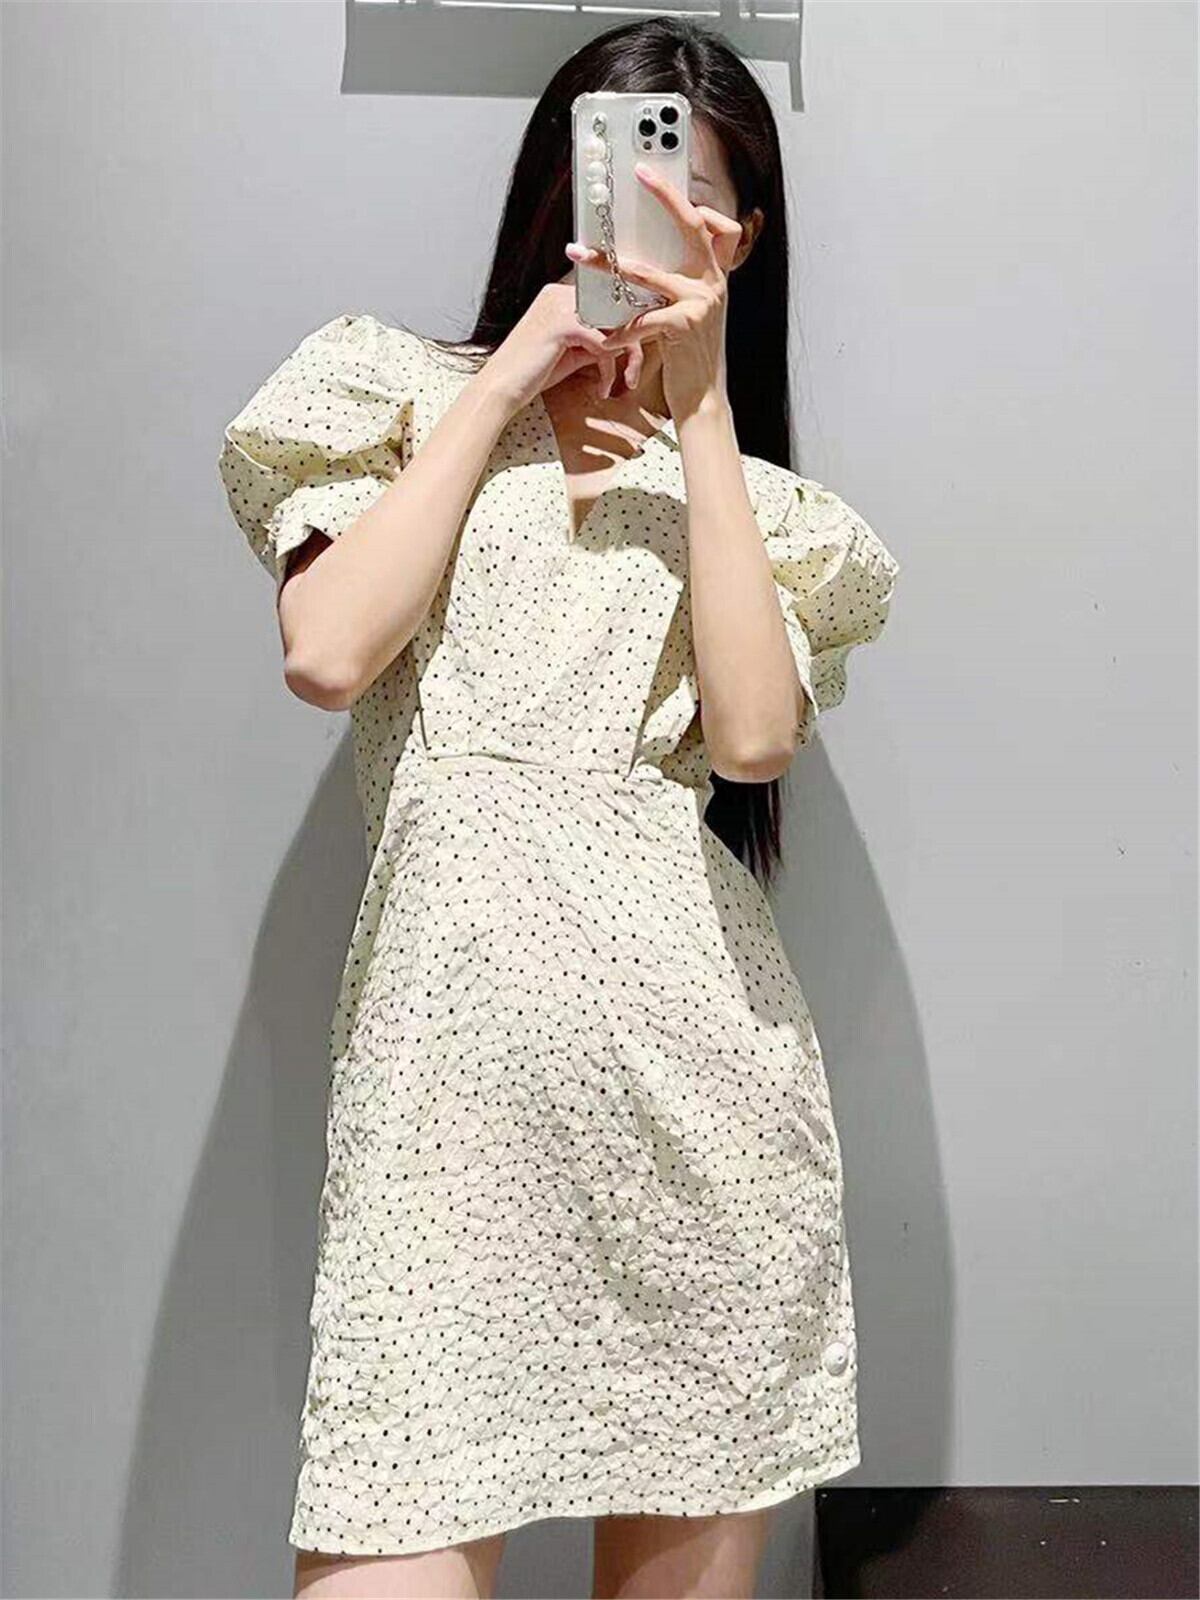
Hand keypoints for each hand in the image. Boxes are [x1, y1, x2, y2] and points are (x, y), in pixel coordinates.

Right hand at [480, 276, 647, 413]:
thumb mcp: (570, 353)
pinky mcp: (562, 325)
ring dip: (626, 357)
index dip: (625, 331)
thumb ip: (594, 341)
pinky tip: (602, 388)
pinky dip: (608, 369)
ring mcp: (560, 306)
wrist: (500, 389)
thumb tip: (623, 342)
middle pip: (614, 311)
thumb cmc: (530, 375)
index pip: (605, 304)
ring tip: (623, 382)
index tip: (631, 358)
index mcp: (558, 296)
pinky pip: (603, 343)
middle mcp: (559, 294)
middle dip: (632, 343)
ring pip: (614, 326)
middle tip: (632, 372)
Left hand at [565, 163, 743, 420]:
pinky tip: (605, 339)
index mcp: (715, 277)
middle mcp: (714, 283)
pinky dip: (620, 328)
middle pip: (694, 225)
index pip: (721, 227)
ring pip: (650, 271)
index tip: (673, 187)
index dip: (701, 206)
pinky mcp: (687, 324)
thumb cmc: (690, 357)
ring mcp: (703, 301)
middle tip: (642, 173)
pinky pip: (644, 317)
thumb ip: (679, 286)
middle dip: (667, 195)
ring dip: (609, 264)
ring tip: (582, 257)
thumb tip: (643, 260)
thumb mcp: (691, 314)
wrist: (704, 399)